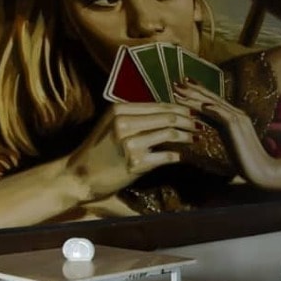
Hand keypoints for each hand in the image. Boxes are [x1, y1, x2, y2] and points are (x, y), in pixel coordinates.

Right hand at [64, 102, 195, 200]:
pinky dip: (179, 155)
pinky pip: (166, 156)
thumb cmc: (97, 151)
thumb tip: (167, 113)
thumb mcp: (111, 125)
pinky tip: (185, 156)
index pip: (158, 105)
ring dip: (187, 135)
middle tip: (202, 124)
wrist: (78, 176)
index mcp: (119, 110)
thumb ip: (134, 117)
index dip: (179, 108)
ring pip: (170, 133)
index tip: (194, 111)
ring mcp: (129, 143)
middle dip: (189, 119)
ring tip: (197, 137)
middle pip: (167, 116)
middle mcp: (124, 122)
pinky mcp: (135, 163)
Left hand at [172, 79, 271, 185]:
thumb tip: (199, 122)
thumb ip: (216, 127)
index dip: (197, 92)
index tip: (181, 86)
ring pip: (214, 103)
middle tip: (175, 83)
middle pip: (211, 98)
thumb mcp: (226, 139)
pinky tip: (202, 106)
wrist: (260, 169)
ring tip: (180, 92)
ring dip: (196, 97)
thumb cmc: (243, 159)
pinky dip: (213, 109)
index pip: (212, 101)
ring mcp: (239, 118)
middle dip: (193, 90)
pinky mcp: (239, 127)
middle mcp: (236, 113)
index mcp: (233, 116)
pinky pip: (224, 115)